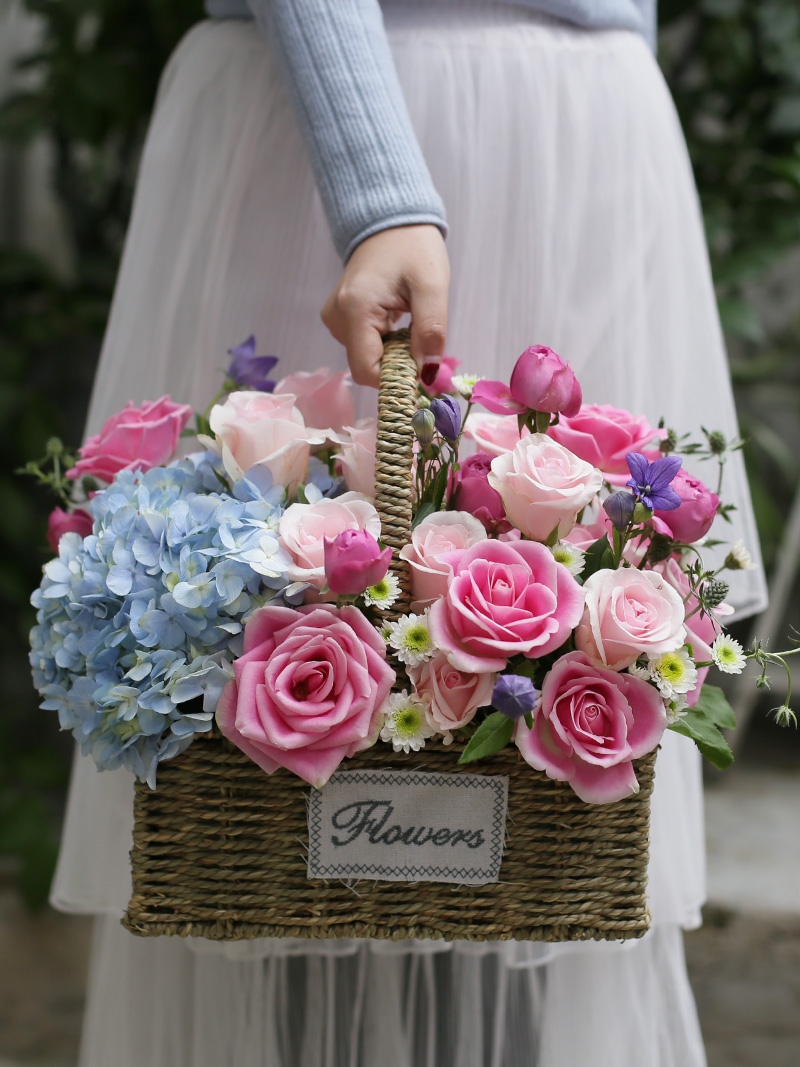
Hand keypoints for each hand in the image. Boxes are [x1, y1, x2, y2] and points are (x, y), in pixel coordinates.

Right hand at [321, 224, 449, 387]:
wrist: (390, 219)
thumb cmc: (413, 247)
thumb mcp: (432, 286)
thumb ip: (432, 331)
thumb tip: (427, 373)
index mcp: (355, 309)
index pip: (367, 371)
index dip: (396, 378)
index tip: (422, 367)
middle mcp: (336, 317)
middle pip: (367, 366)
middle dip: (398, 363)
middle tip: (420, 337)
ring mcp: (334, 317)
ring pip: (367, 358)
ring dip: (393, 352)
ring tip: (407, 320)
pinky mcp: (338, 317)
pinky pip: (364, 345)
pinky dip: (385, 343)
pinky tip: (395, 319)